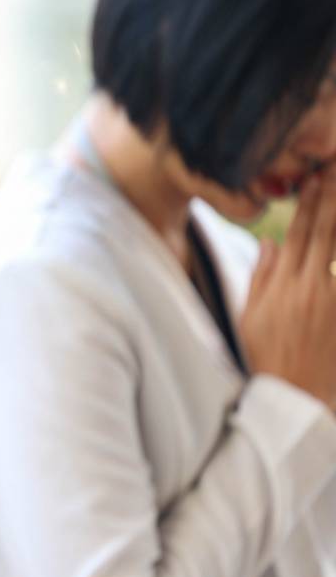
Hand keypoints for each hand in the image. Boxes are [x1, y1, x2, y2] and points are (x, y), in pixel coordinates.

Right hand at [242, 169, 335, 407]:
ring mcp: (335, 302)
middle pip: (327, 233)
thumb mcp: (249, 318)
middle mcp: (313, 289)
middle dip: (334, 200)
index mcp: (284, 286)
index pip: (299, 233)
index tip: (318, 177)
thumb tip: (270, 241)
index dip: (311, 203)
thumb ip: (262, 277)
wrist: (291, 398)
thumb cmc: (265, 359)